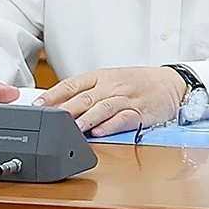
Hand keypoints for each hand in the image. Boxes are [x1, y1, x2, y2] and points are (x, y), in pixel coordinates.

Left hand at [39, 66, 187, 135]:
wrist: (171, 83)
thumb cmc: (137, 83)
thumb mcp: (111, 80)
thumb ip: (86, 92)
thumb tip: (55, 106)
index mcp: (101, 76)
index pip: (72, 84)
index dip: (53, 95)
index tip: (36, 106)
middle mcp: (112, 86)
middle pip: (85, 97)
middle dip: (65, 109)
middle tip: (48, 120)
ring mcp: (127, 98)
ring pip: (103, 107)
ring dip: (87, 118)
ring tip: (73, 128)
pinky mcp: (140, 112)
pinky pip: (124, 118)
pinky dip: (111, 125)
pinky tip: (99, 132)